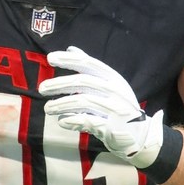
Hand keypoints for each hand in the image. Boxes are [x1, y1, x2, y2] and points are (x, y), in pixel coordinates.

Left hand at [39, 46, 163, 167]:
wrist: (141, 136)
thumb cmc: (120, 107)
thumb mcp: (110, 84)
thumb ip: (90, 68)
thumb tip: (71, 49)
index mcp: (113, 78)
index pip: (89, 63)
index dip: (69, 59)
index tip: (50, 58)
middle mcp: (114, 91)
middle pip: (82, 82)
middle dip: (59, 84)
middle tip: (42, 89)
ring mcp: (114, 109)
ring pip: (82, 101)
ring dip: (61, 104)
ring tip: (48, 109)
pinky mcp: (111, 127)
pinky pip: (88, 121)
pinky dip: (72, 120)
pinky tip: (61, 121)